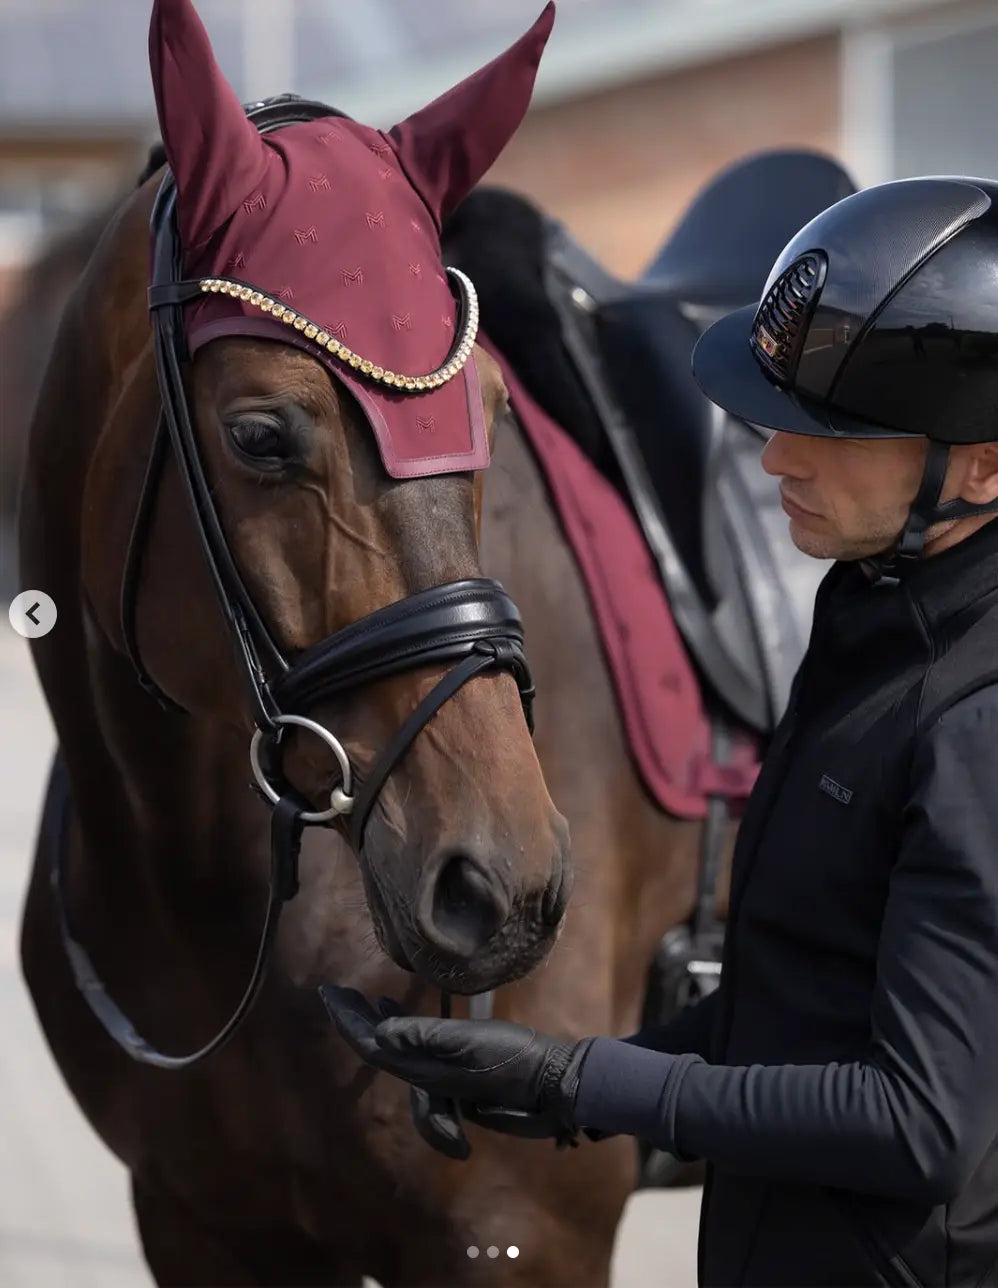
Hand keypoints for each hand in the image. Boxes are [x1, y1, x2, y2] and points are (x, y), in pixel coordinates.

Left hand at [320, 985, 593, 1139]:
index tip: (326, 993)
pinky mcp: (451, 1062)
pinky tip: (392, 1008)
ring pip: (390, 1044)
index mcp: (424, 1068)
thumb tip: (381, 1032)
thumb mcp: (472, 1043)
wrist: (549, 1080)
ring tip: (354, 997)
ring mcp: (437, 1069)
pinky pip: (410, 1042)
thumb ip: (428, 1037)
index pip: (372, 1044)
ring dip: (368, 1020)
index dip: (347, 1020)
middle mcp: (424, 1072)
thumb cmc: (513, 1058)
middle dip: (350, 1018)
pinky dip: (394, 1023)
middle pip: (375, 1045)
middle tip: (329, 991)